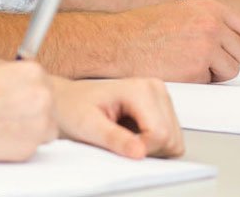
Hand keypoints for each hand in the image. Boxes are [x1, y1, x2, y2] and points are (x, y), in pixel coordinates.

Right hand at [0, 60, 56, 160]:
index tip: (15, 96)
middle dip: (30, 109)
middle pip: (47, 104)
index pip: (41, 81)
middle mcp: (41, 96)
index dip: (26, 90)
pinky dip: (18, 145)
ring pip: (45, 128)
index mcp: (31, 71)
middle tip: (8, 113)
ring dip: (30, 128)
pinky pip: (31, 147)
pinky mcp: (27, 150)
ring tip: (3, 127)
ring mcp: (37, 125)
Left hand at [50, 76, 183, 159]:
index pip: (161, 134)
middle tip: (120, 142)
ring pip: (173, 140)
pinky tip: (132, 134)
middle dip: (148, 150)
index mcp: (141, 89)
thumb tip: (139, 152)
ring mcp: (160, 96)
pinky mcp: (161, 106)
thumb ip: (115, 139)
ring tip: (124, 136)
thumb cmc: (73, 108)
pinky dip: (152, 144)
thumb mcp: (88, 125)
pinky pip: (169, 138)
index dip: (142, 150)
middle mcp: (155, 88)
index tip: (120, 148)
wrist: (66, 99)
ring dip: (151, 147)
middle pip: (170, 138)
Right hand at [116, 0, 239, 82]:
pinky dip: (197, 82)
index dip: (237, 41)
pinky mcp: (196, 71)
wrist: (118, 42)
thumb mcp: (179, 11)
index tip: (229, 48)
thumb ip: (207, 21)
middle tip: (206, 61)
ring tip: (190, 66)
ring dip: (214, 73)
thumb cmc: (143, 28)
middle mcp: (211, 25)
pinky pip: (210, 82)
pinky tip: (177, 71)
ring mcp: (205, 49)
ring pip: (230, 71)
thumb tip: (227, 38)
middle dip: (226, 60)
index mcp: (209, 7)